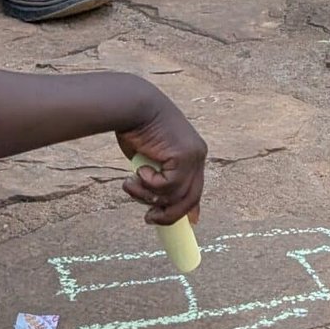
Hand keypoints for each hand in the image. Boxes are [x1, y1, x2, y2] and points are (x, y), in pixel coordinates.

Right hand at [118, 94, 206, 224]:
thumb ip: (157, 175)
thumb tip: (156, 201)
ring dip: (148, 196)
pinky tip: (140, 170)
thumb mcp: (149, 156)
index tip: (189, 223)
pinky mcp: (184, 156)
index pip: (196, 186)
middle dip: (170, 214)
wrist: (132, 105)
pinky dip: (149, 184)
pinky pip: (168, 187)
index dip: (191, 207)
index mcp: (192, 152)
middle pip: (191, 197)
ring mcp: (194, 155)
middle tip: (149, 219)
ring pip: (176, 195)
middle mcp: (198, 154)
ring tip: (131, 184)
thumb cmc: (135, 127)